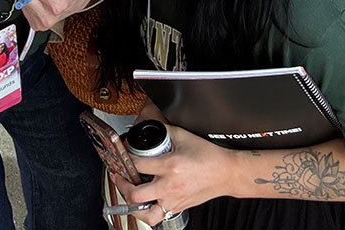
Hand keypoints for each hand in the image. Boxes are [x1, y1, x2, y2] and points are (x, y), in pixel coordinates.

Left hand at [111, 126, 235, 225]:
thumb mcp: (184, 136)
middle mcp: (170, 186)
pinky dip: (147, 212)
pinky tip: (144, 202)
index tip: (123, 154)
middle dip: (122, 184)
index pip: (138, 164)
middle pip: (136, 194)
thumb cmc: (208, 156)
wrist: (226, 173)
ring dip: (132, 204)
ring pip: (144, 212)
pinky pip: (157, 216)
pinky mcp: (178, 207)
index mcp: (170, 166)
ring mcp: (173, 200)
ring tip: (128, 193)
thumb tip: (150, 127)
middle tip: (118, 175)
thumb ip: (164, 130)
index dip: (125, 158)